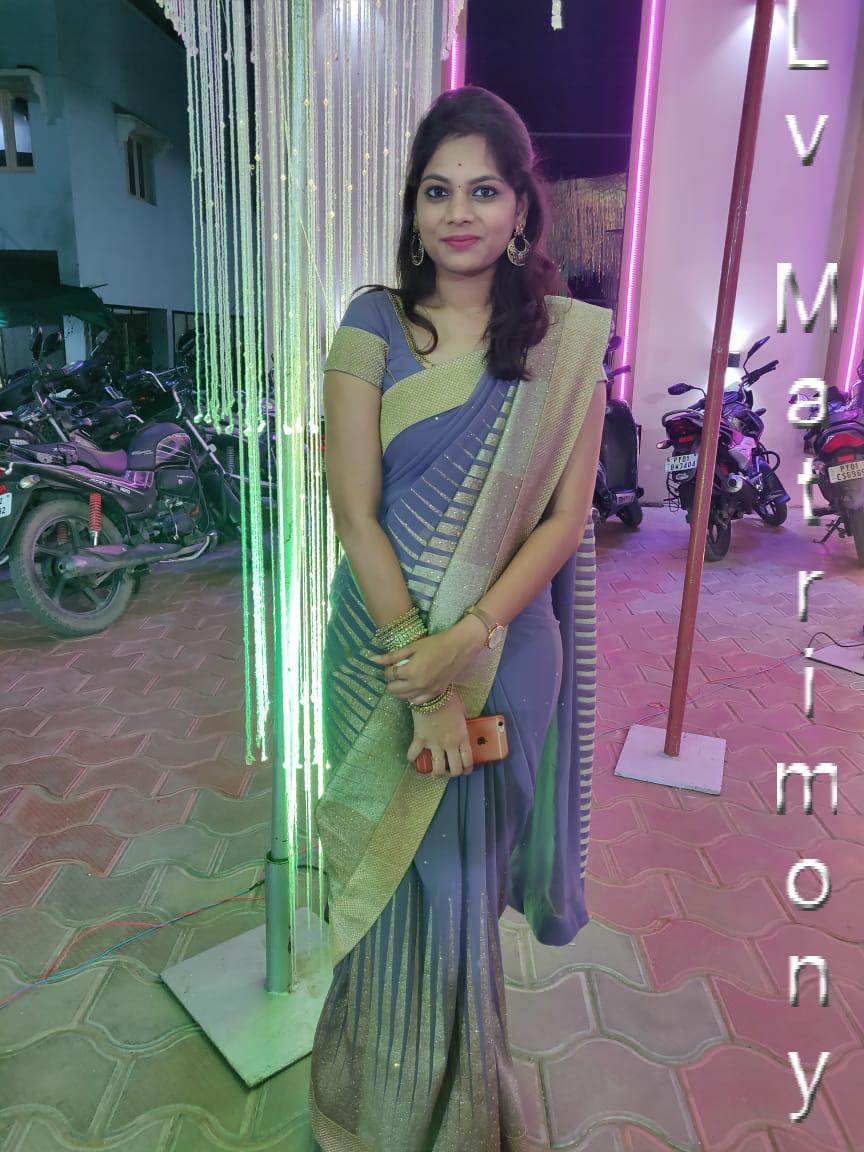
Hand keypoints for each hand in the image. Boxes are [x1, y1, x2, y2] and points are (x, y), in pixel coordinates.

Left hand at [370, 619, 484, 702]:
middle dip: (391, 681)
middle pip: (393, 690)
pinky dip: (412, 696)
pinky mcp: (435, 693)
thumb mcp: (412, 647)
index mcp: (410, 671)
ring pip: (404, 697)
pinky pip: (417, 701)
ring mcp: (427, 691)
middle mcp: (418, 684)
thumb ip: (392, 656)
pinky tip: (414, 687)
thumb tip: (373, 660)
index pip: (389, 675)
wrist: (458, 648)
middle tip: (396, 672)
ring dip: (400, 689)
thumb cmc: (435, 644)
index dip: (388, 669)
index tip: (392, 664)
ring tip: (403, 679)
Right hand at [406, 693, 473, 776]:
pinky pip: (414, 754)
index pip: (468, 761)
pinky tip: (413, 757)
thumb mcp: (462, 711)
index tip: (465, 770)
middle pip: (455, 769)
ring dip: (436, 772)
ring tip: (434, 768)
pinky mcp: (420, 739)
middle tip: (449, 769)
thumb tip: (460, 726)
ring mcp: (434, 743)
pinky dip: (412, 758)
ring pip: (437, 768)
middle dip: (453, 773)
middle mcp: (450, 744)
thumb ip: (462, 723)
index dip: (467, 769)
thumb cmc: (449, 699)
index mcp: (462, 737)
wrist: (431, 693)